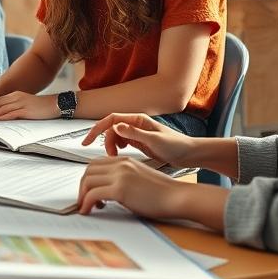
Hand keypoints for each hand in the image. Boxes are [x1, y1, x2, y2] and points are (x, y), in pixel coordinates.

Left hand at [0, 90, 57, 119]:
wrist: (55, 104)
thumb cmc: (40, 107)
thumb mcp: (24, 105)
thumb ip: (14, 107)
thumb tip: (3, 114)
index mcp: (15, 95)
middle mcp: (16, 97)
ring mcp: (21, 103)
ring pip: (2, 108)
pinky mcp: (26, 110)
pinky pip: (11, 113)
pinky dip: (2, 116)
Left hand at [77, 157, 188, 216]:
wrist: (177, 197)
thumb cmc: (163, 193)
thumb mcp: (139, 178)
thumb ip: (123, 179)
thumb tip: (107, 191)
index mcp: (125, 161)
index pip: (96, 164)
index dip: (88, 178)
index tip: (88, 190)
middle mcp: (121, 164)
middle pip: (88, 171)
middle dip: (82, 186)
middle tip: (84, 200)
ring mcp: (120, 175)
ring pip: (87, 181)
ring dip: (82, 195)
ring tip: (87, 207)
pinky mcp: (120, 189)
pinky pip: (93, 194)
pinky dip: (86, 203)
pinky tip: (88, 210)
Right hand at [80, 113, 195, 164]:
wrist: (190, 154)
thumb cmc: (177, 146)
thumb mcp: (155, 140)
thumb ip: (135, 133)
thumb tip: (117, 127)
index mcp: (138, 120)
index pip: (111, 120)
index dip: (97, 129)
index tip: (86, 140)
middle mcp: (136, 124)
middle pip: (111, 129)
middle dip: (106, 142)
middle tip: (110, 156)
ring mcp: (137, 133)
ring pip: (115, 137)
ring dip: (111, 147)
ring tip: (117, 158)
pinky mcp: (140, 142)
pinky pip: (122, 143)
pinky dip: (118, 149)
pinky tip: (122, 156)